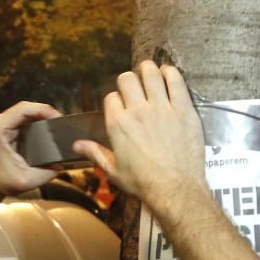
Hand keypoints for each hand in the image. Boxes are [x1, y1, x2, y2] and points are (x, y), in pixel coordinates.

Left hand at [0, 101, 60, 197]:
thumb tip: (64, 161)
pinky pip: (25, 118)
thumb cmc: (4, 181)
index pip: (24, 109)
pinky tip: (48, 127)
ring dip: (42, 115)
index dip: (43, 109)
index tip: (58, 118)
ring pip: (26, 111)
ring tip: (57, 124)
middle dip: (45, 112)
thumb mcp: (29, 180)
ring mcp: (2, 123)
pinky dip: (38, 120)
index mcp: (0, 129)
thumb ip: (48, 171)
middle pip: (26, 107)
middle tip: (61, 122)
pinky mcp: (7, 127)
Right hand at [72, 60, 204, 199]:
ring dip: (148, 70)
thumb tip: (76, 145)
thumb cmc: (143, 183)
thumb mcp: (114, 171)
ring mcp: (162, 108)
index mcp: (118, 125)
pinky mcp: (183, 109)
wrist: (175, 189)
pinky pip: (176, 80)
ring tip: (150, 73)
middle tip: (136, 87)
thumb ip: (96, 153)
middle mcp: (137, 111)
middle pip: (127, 79)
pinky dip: (170, 73)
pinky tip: (168, 75)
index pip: (111, 97)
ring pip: (150, 73)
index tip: (122, 105)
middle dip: (129, 80)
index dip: (116, 99)